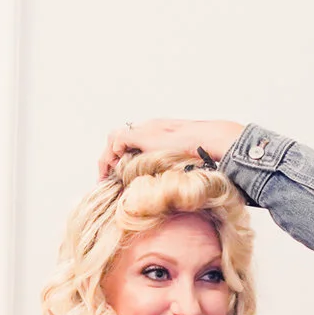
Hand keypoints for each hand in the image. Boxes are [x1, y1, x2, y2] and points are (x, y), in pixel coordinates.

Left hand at [97, 119, 246, 180]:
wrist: (209, 139)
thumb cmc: (204, 153)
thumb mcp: (183, 162)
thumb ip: (172, 166)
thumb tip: (172, 186)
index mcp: (159, 133)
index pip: (132, 142)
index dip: (122, 158)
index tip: (117, 176)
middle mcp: (150, 128)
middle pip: (120, 138)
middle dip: (110, 158)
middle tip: (104, 177)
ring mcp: (146, 129)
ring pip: (115, 137)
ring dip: (108, 157)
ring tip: (106, 175)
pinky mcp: (143, 134)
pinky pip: (118, 141)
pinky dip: (113, 154)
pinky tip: (114, 168)